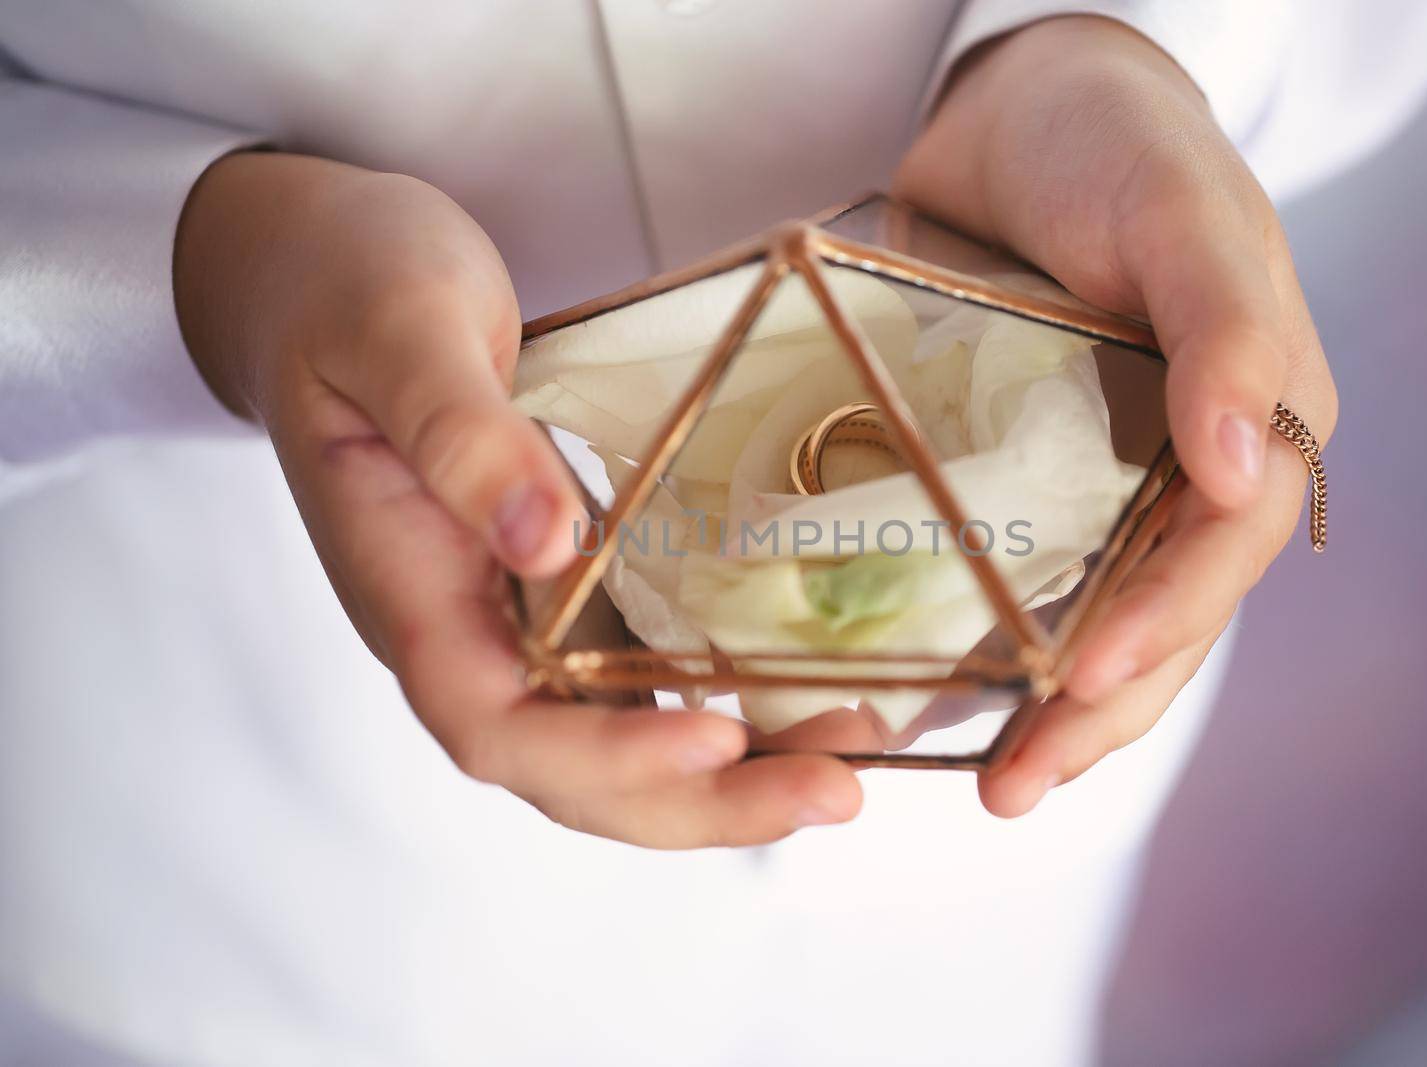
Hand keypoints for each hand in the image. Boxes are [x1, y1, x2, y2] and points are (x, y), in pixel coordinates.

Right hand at [174, 152, 860, 845]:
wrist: (332, 280)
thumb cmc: (349, 291)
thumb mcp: (396, 333)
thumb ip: (458, 436)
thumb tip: (543, 545)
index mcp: (405, 586)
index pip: (495, 722)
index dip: (602, 756)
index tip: (714, 742)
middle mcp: (463, 630)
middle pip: (572, 770)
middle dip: (702, 800)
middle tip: (834, 792)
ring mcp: (513, 618)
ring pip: (616, 739)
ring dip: (730, 772)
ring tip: (848, 758)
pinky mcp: (562, 590)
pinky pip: (639, 676)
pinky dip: (721, 700)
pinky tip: (805, 697)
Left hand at [894, 16, 1337, 815]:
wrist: (1016, 115)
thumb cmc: (1119, 147)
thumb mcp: (1183, 215)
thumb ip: (1224, 329)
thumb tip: (1247, 467)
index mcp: (1258, 420)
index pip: (1223, 551)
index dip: (1163, 625)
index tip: (1086, 683)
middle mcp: (1185, 472)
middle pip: (1159, 621)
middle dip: (1096, 716)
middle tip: (1016, 788)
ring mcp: (1103, 485)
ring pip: (1088, 624)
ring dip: (1042, 714)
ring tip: (983, 784)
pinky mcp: (1021, 481)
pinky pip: (1012, 582)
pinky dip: (980, 648)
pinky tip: (930, 705)